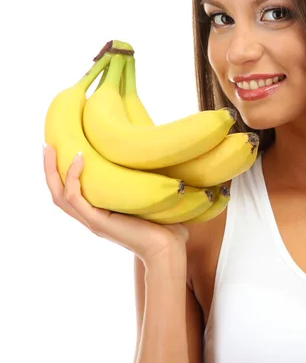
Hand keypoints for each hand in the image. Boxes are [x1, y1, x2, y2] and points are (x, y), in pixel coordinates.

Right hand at [43, 144, 188, 265]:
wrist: (168, 248)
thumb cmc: (166, 227)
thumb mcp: (150, 200)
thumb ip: (146, 186)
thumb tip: (158, 161)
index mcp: (101, 214)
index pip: (71, 193)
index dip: (64, 174)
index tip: (64, 149)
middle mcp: (92, 218)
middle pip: (58, 193)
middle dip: (50, 169)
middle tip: (48, 145)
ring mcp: (93, 221)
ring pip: (59, 195)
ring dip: (53, 171)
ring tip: (52, 148)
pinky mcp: (97, 222)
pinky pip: (74, 198)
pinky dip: (73, 178)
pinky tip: (80, 159)